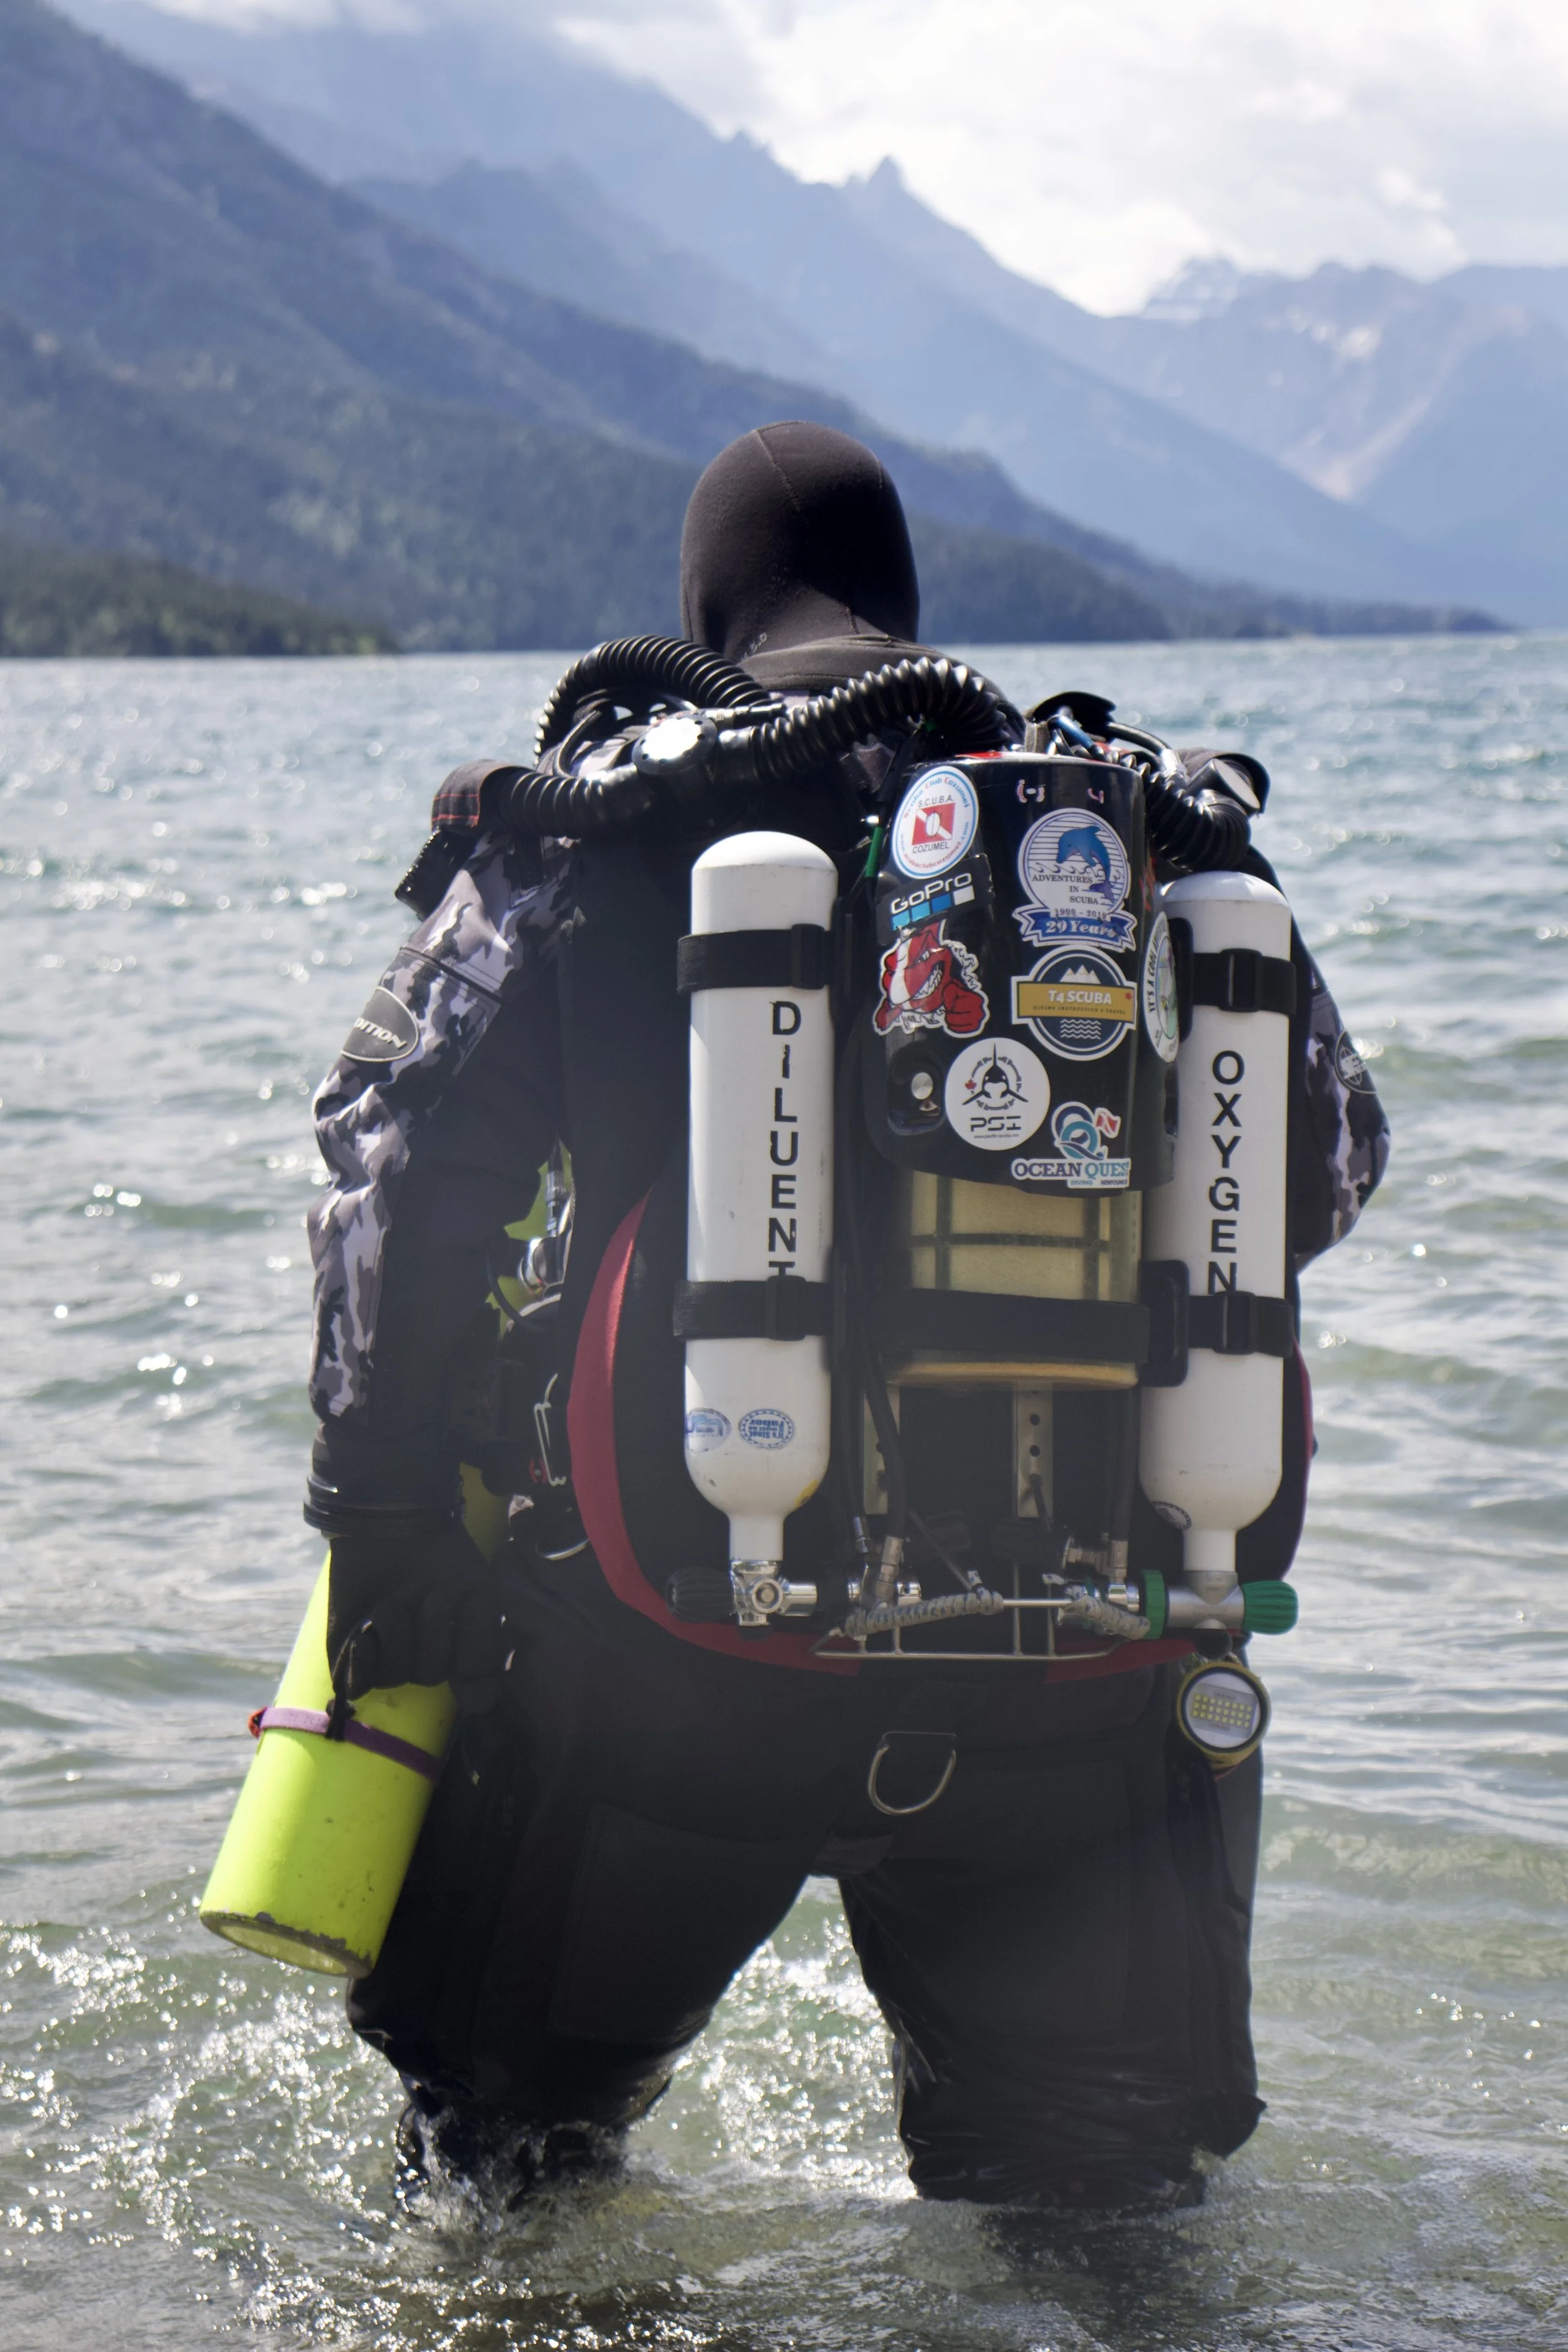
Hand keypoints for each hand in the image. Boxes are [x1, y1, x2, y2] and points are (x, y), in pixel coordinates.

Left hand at [326, 1519, 505, 1714]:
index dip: (473, 1681)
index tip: (469, 1661)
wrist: (386, 1523)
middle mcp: (424, 1656)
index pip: (474, 1689)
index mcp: (458, 1645)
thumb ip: (483, 1643)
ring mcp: (387, 1659)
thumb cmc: (438, 1553)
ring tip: (389, 1602)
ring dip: (393, 1635)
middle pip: (430, 1676)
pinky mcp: (350, 1658)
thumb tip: (478, 1702)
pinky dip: (361, 1664)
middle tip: (424, 1595)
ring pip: (394, 1677)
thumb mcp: (477, 1588)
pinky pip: (358, 1685)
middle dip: (428, 1632)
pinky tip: (364, 1637)